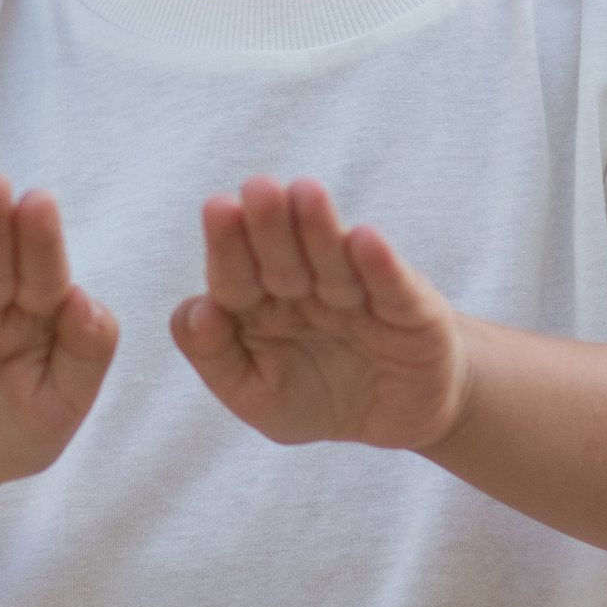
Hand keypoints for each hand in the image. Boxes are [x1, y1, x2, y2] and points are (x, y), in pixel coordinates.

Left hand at [171, 177, 470, 453]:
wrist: (398, 418)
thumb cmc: (317, 399)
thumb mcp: (257, 396)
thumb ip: (216, 357)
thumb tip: (197, 311)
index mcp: (258, 303)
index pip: (235, 274)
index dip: (227, 245)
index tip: (218, 209)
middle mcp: (305, 288)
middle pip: (282, 257)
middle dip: (269, 224)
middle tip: (259, 188)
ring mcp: (358, 294)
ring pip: (334, 261)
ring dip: (320, 230)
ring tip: (306, 194)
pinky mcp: (410, 307)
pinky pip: (391, 286)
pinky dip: (380, 264)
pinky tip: (365, 240)